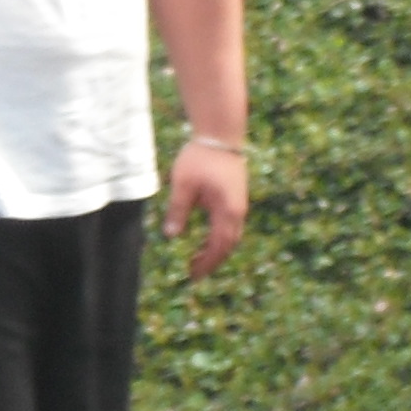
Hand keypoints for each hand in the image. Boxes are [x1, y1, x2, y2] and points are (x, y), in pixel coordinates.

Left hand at [166, 139, 249, 279]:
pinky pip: (230, 225)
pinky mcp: (236, 198)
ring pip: (231, 236)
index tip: (193, 275)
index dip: (207, 262)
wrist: (220, 135)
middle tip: (194, 272)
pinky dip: (219, 237)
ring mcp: (239, 204)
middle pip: (228, 244)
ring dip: (216, 250)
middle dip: (212, 260)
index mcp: (227, 211)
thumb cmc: (200, 158)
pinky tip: (205, 239)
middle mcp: (238, 211)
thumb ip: (178, 211)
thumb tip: (171, 236)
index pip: (219, 245)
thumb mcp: (183, 185)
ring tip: (197, 259)